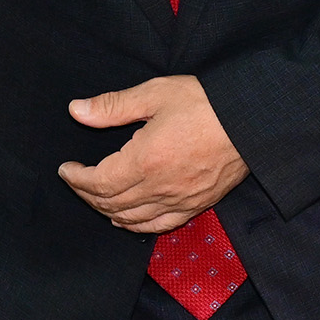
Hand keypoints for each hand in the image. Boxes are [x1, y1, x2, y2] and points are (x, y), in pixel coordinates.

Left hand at [59, 75, 244, 233]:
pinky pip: (159, 225)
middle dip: (86, 194)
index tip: (66, 170)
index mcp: (145, 160)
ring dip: (106, 211)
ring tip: (94, 197)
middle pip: (110, 203)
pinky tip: (126, 219)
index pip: (98, 182)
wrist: (253, 121)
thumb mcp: (156, 94)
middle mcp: (160, 188)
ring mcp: (180, 201)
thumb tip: (77, 111)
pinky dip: (136, 225)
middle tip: (76, 180)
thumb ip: (113, 106)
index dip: (76, 179)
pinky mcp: (197, 205)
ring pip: (131, 219)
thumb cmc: (206, 103)